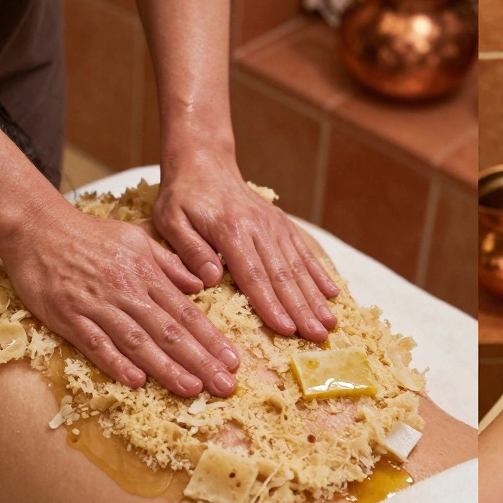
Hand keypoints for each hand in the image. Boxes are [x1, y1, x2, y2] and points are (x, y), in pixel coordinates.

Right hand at [0, 208, 241, 397]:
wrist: (38, 228)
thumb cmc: (91, 236)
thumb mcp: (138, 239)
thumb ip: (171, 264)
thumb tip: (202, 284)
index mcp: (147, 274)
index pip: (186, 312)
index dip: (211, 339)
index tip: (232, 361)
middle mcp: (127, 291)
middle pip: (169, 331)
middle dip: (200, 360)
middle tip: (225, 386)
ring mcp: (97, 305)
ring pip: (137, 341)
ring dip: (166, 367)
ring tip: (192, 389)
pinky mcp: (68, 316)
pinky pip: (94, 342)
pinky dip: (114, 362)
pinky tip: (135, 381)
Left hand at [152, 157, 338, 340]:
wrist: (205, 164)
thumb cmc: (183, 198)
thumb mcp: (170, 220)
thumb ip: (188, 249)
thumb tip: (211, 278)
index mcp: (231, 230)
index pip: (254, 275)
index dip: (271, 304)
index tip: (286, 329)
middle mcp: (259, 228)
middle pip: (283, 275)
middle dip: (302, 309)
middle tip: (317, 337)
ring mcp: (275, 225)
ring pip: (298, 267)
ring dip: (315, 298)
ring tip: (329, 324)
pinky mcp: (283, 225)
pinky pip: (303, 252)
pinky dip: (319, 274)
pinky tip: (332, 294)